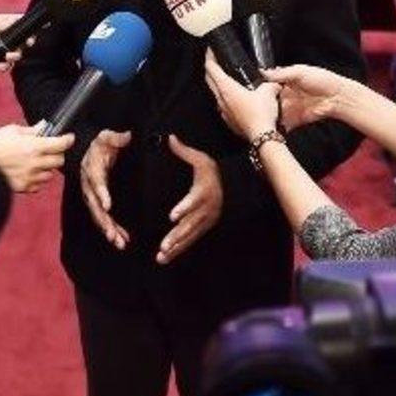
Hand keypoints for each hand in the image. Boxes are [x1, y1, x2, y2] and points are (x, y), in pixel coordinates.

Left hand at [0, 13, 27, 77]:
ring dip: (15, 56)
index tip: (33, 30)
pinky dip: (3, 66)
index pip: (16, 24)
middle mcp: (0, 37)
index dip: (26, 27)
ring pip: (15, 54)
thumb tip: (12, 22)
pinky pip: (5, 65)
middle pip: (20, 40)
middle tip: (28, 44)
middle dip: (26, 43)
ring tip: (8, 56)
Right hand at [0, 123, 72, 192]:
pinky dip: (36, 179)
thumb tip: (44, 127)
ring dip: (46, 167)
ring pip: (50, 174)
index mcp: (33, 146)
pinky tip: (26, 172)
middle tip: (48, 149)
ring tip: (33, 161)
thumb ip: (31, 131)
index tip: (68, 137)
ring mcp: (29, 177)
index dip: (68, 139)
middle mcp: (34, 163)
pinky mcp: (23, 188)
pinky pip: (38, 185)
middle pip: (59, 160)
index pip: (61, 144)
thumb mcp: (11, 131)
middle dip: (56, 154)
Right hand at [80, 129, 131, 248]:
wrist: (88, 150)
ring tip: (119, 243)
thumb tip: (127, 136)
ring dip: (108, 230)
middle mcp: (89, 186)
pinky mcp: (97, 201)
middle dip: (104, 222)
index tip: (107, 205)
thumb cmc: (100, 144)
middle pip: (95, 206)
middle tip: (114, 235)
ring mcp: (92, 195)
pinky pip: (103, 217)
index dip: (101, 194)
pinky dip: (111, 229)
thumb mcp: (107, 137)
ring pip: (99, 216)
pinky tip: (121, 239)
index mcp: (92, 169)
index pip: (96, 182)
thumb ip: (116, 138)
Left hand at [157, 135, 222, 264]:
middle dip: (176, 237)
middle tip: (163, 246)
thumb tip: (169, 138)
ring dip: (175, 247)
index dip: (184, 208)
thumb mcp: (201, 159)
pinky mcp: (204, 228)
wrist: (234, 186)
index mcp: (204, 191)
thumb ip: (184, 151)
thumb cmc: (214, 171)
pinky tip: (165, 257)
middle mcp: (206, 209)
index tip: (172, 216)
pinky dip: (178, 250)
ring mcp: (206, 221)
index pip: (194, 200)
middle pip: (190, 225)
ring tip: (161, 256)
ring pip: (190, 237)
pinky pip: (191, 241)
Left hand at [203, 51, 280, 140]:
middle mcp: (221, 99)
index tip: (210, 51)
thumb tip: (273, 83)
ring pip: (215, 93)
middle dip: (210, 69)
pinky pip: (222, 106)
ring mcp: (223, 110)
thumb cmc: (261, 114)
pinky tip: (235, 99)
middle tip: (215, 62)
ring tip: (226, 79)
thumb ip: (270, 83)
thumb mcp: (269, 91)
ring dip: (217, 84)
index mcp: (227, 88)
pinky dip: (225, 99)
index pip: (211, 68)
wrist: (262, 136)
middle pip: (209, 79)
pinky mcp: (228, 119)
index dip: (209, 57)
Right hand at [263, 65, 353, 131]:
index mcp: (288, 81)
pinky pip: (284, 124)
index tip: (254, 90)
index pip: (270, 85)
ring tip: (261, 116)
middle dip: (264, 103)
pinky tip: (271, 124)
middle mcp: (288, 95)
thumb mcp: (299, 71)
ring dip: (269, 115)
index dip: (262, 87)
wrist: (338, 97)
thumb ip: (280, 73)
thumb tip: (264, 72)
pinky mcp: (296, 119)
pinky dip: (278, 125)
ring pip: (275, 113)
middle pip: (270, 100)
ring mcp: (291, 107)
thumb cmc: (323, 80)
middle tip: (256, 105)